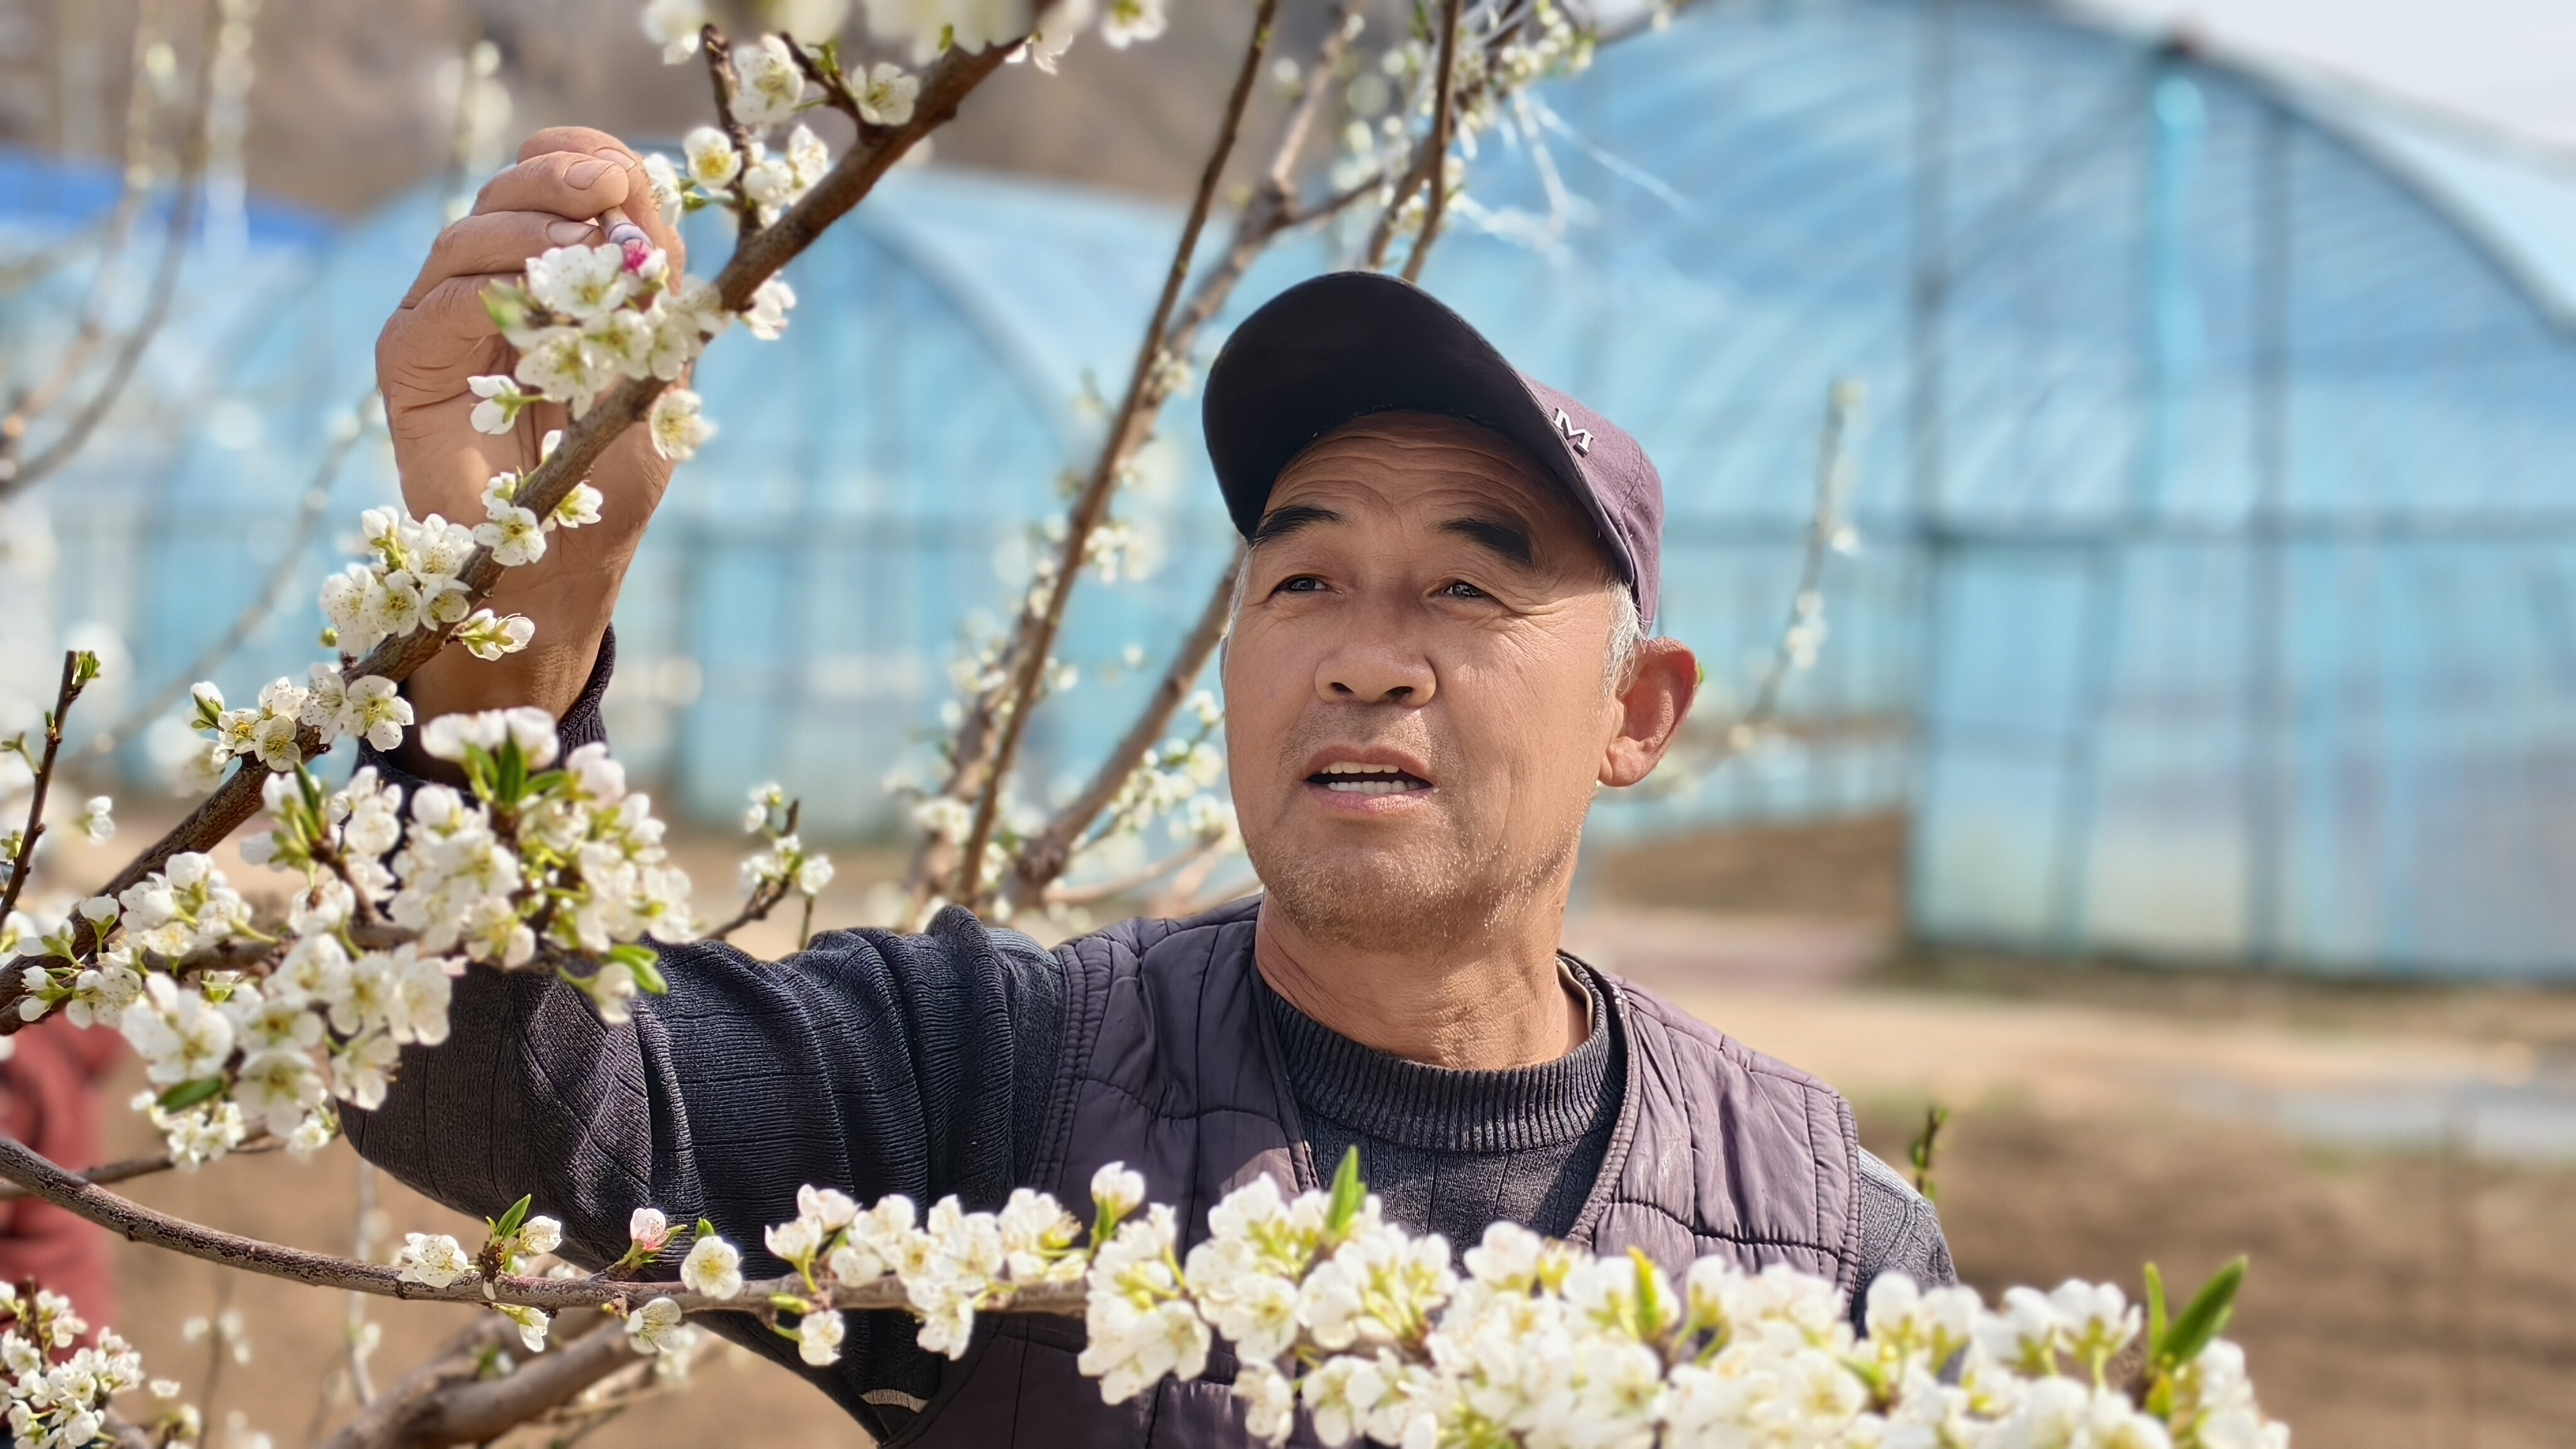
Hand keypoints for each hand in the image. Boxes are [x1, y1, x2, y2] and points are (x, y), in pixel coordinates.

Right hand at [375, 127, 687, 725]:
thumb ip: (656, 297)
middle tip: (604, 190)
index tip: (623, 174)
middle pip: (510, 192)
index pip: (559, 184)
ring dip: (532, 235)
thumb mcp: (656, 375)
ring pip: (471, 235)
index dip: (587, 160)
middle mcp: (492, 285)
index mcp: (554, 278)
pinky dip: (490, 293)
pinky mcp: (409, 360)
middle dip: (559, 180)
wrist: (558, 573)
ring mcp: (444, 319)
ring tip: (584, 256)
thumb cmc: (610, 481)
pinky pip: (442, 302)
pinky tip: (533, 311)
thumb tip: (649, 209)